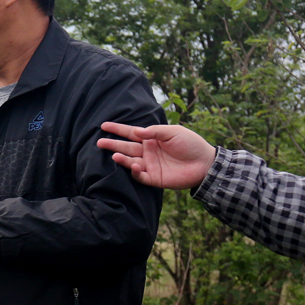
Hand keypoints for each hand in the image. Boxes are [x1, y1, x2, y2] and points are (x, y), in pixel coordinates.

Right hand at [97, 121, 215, 189]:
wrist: (205, 163)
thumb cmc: (191, 144)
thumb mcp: (174, 132)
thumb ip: (155, 131)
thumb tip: (136, 131)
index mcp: (152, 139)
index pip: (131, 133)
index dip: (118, 129)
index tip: (104, 125)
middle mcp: (147, 152)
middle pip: (126, 147)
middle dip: (113, 144)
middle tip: (100, 142)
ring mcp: (150, 165)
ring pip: (131, 161)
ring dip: (122, 159)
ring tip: (114, 155)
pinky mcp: (154, 178)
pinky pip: (140, 176)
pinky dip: (135, 172)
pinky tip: (135, 166)